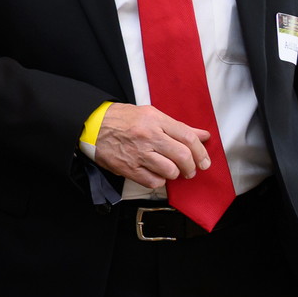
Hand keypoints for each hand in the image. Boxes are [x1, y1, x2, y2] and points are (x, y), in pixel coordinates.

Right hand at [93, 103, 211, 188]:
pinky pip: (153, 181)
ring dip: (174, 174)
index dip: (201, 152)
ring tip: (171, 171)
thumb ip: (177, 127)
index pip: (187, 137)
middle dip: (191, 167)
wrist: (93, 125)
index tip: (204, 161)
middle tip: (190, 170)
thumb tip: (202, 135)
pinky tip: (155, 174)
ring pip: (170, 171)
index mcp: (155, 120)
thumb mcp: (150, 115)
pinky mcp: (128, 168)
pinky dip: (159, 181)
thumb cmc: (122, 119)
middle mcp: (148, 136)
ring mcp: (138, 153)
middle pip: (182, 156)